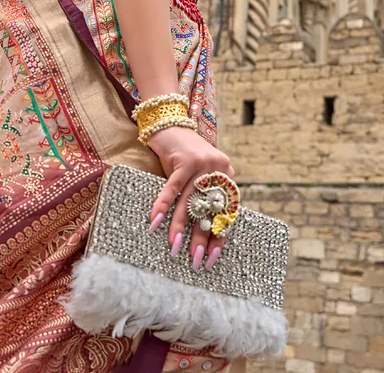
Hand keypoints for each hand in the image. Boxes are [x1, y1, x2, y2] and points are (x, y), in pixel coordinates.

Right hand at [147, 126, 235, 270]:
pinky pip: (173, 189)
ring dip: (180, 227)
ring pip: (191, 203)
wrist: (170, 123)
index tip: (211, 259)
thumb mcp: (198, 175)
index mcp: (227, 176)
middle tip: (195, 260)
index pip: (226, 213)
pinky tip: (155, 222)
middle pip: (210, 211)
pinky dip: (163, 206)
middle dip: (201, 238)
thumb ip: (204, 196)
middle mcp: (220, 170)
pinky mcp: (184, 160)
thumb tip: (200, 235)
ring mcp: (202, 164)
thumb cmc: (182, 155)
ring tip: (174, 247)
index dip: (219, 237)